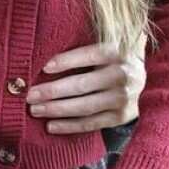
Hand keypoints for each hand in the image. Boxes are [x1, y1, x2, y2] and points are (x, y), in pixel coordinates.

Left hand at [26, 42, 143, 133]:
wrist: (140, 73)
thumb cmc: (108, 54)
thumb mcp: (103, 42)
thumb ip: (81, 43)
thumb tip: (42, 52)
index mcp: (117, 51)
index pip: (89, 55)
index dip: (66, 61)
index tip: (43, 67)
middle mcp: (124, 75)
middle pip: (82, 85)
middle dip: (52, 91)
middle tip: (29, 95)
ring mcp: (124, 98)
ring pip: (85, 107)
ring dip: (56, 109)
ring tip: (34, 110)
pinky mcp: (122, 116)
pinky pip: (92, 123)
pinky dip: (70, 126)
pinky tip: (50, 125)